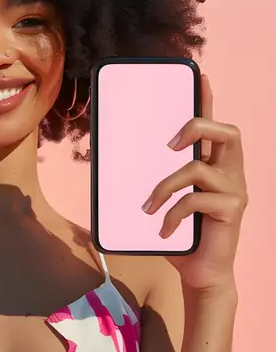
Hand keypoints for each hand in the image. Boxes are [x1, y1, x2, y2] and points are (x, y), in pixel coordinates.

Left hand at [142, 74, 246, 291]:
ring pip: (198, 168)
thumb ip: (153, 180)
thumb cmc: (180, 236)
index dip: (208, 99)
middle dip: (196, 128)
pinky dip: (172, 214)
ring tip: (148, 207)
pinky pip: (195, 200)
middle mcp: (231, 172)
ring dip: (165, 185)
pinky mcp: (231, 211)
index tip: (199, 76)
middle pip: (227, 132)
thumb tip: (116, 160)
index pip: (214, 125)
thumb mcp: (164, 202)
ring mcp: (234, 191)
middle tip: (168, 145)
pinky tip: (162, 231)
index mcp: (215, 165)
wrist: (200, 275)